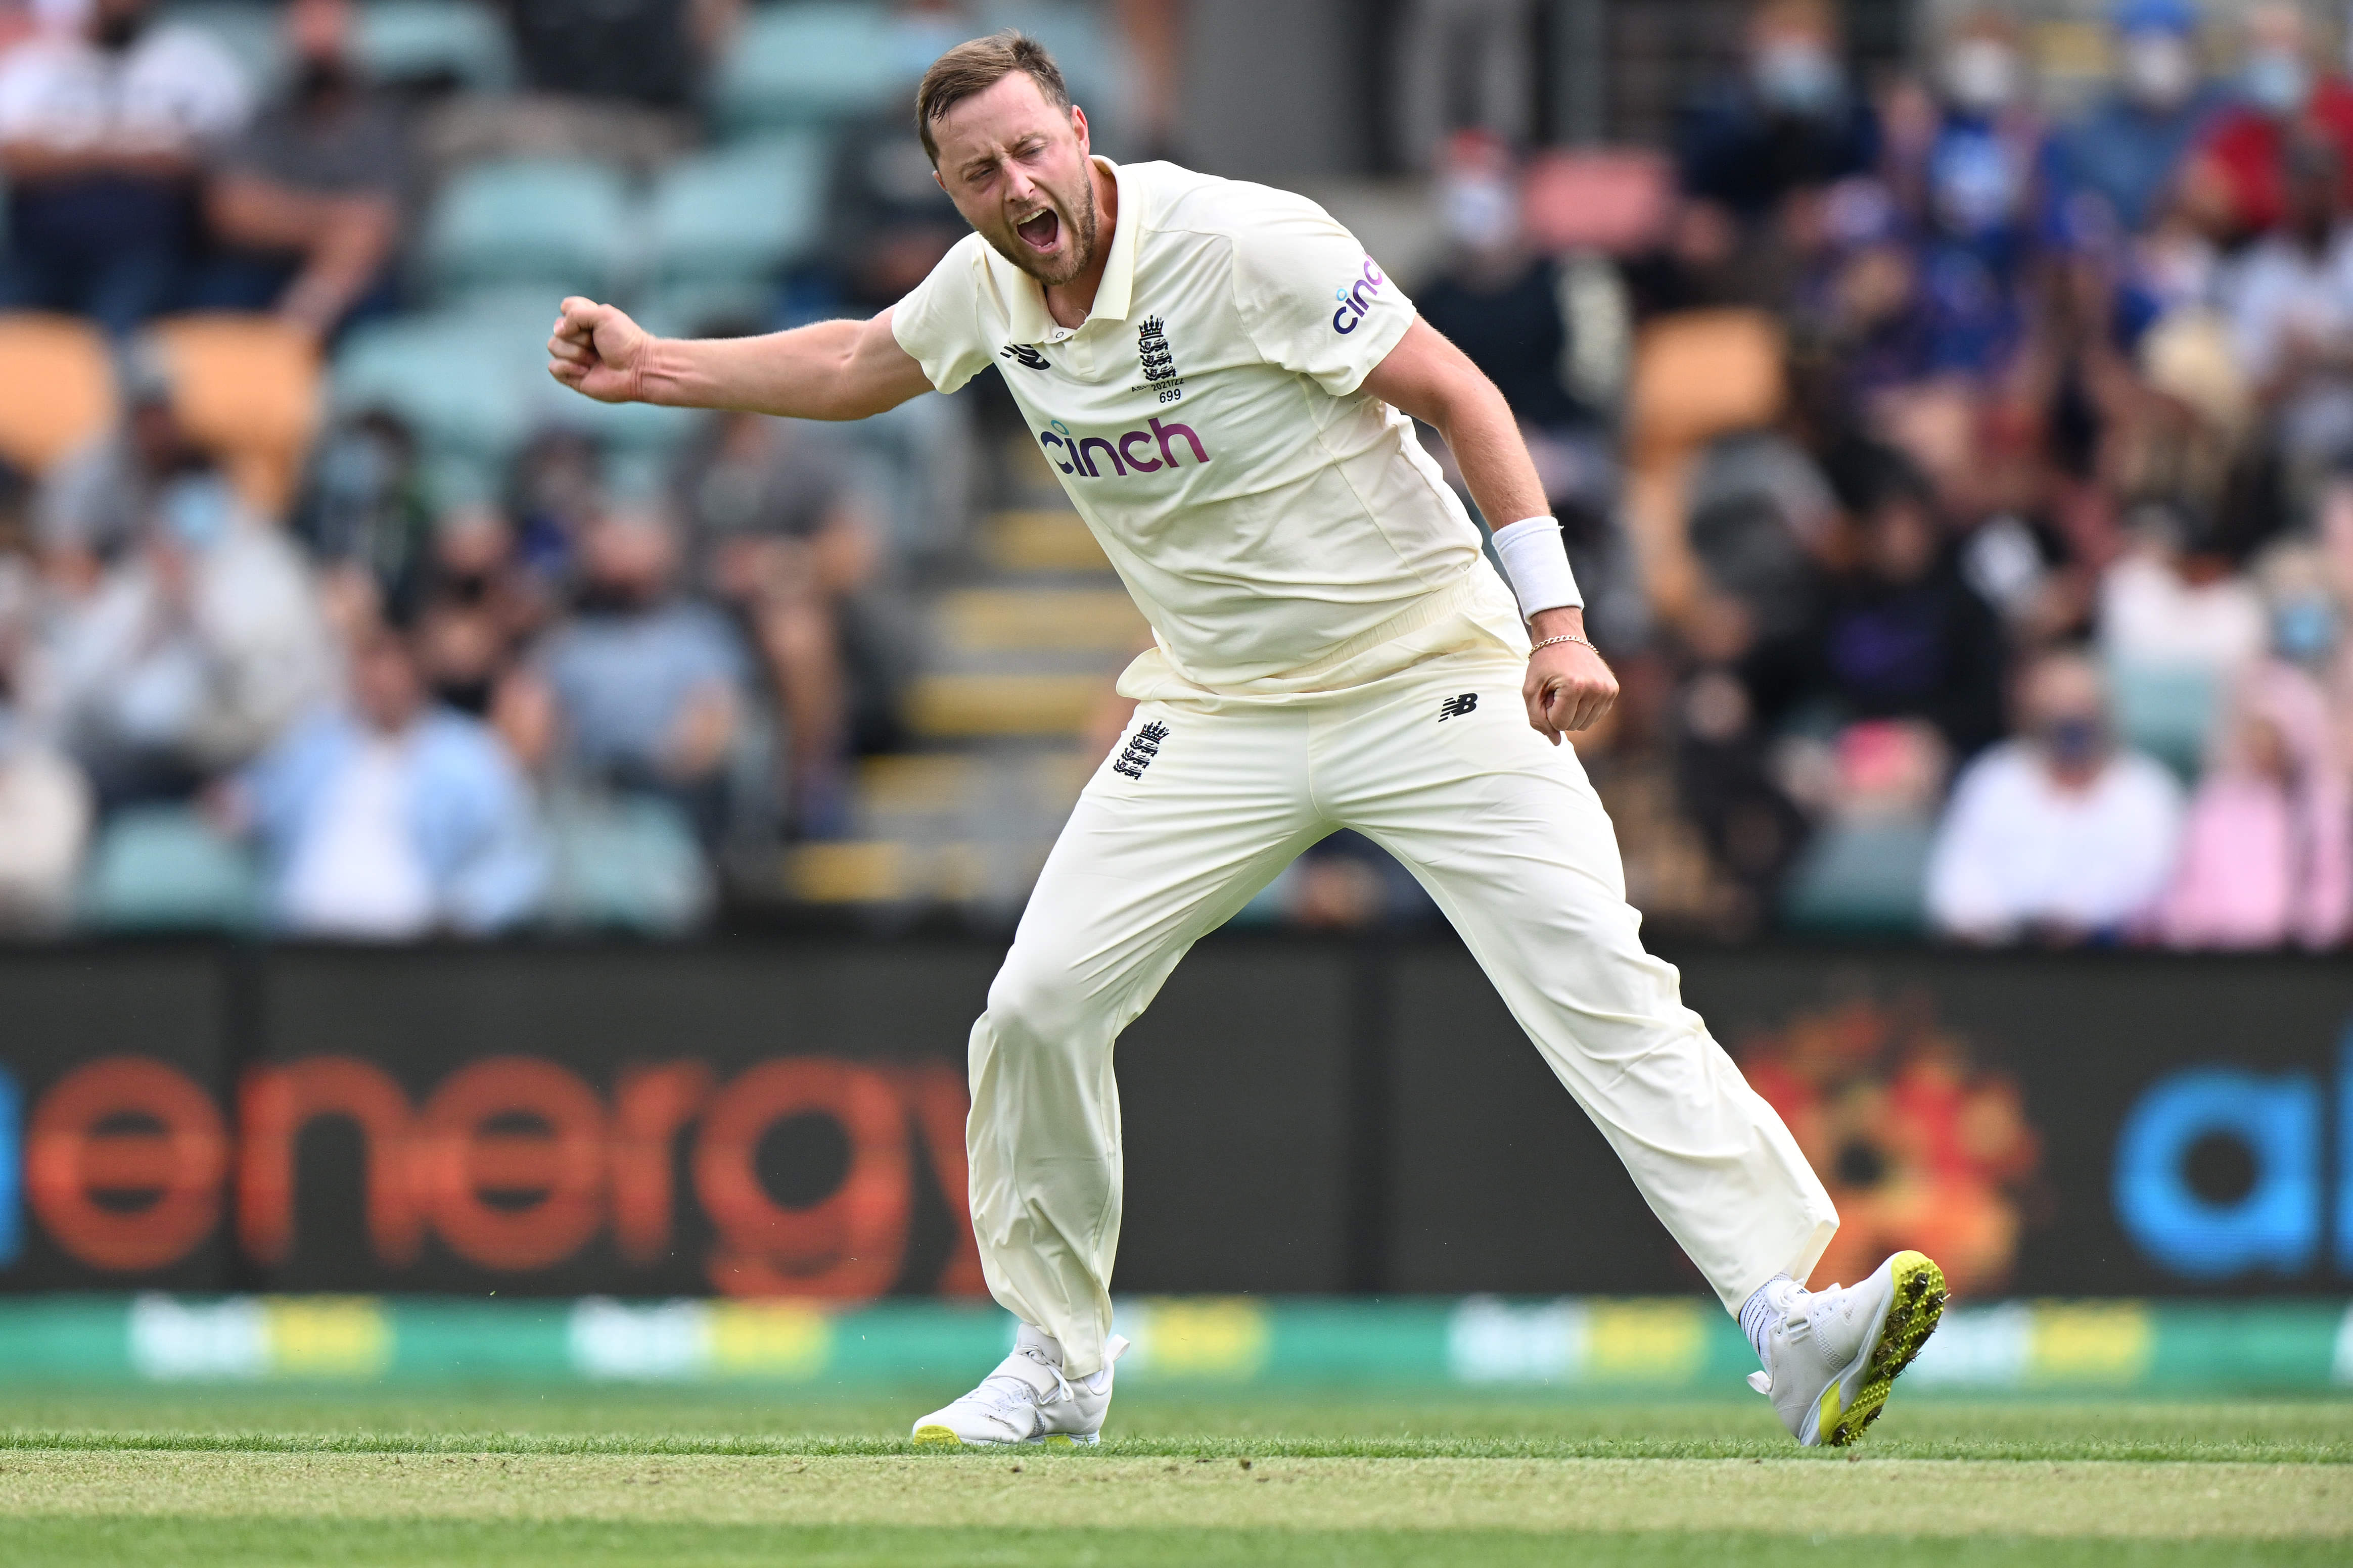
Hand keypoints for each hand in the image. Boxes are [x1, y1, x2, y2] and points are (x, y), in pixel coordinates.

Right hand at [547, 296, 653, 402]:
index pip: (566, 307)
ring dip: (576, 353)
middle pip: (556, 329)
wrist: (638, 369)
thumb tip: (558, 331)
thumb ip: (576, 313)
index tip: (594, 322)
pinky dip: (569, 368)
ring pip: (553, 346)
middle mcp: (578, 337)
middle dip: (578, 337)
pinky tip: (586, 372)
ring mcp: (574, 357)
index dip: (574, 314)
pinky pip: (553, 367)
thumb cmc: (625, 341)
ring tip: (595, 360)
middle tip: (598, 345)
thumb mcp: (603, 316)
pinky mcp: (573, 376)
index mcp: (587, 320)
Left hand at [1522, 610, 1617, 744]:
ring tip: (1566, 690)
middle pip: (1573, 726)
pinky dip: (1583, 709)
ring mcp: (1608, 689)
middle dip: (1559, 713)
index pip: (1559, 724)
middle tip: (1555, 690)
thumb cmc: (1543, 663)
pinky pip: (1595, 715)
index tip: (1546, 693)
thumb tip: (1556, 743)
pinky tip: (1578, 691)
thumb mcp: (1530, 690)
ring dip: (1572, 713)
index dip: (1548, 712)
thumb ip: (1537, 720)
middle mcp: (1596, 688)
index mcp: (1575, 687)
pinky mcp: (1613, 690)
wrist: (1563, 636)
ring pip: (1585, 724)